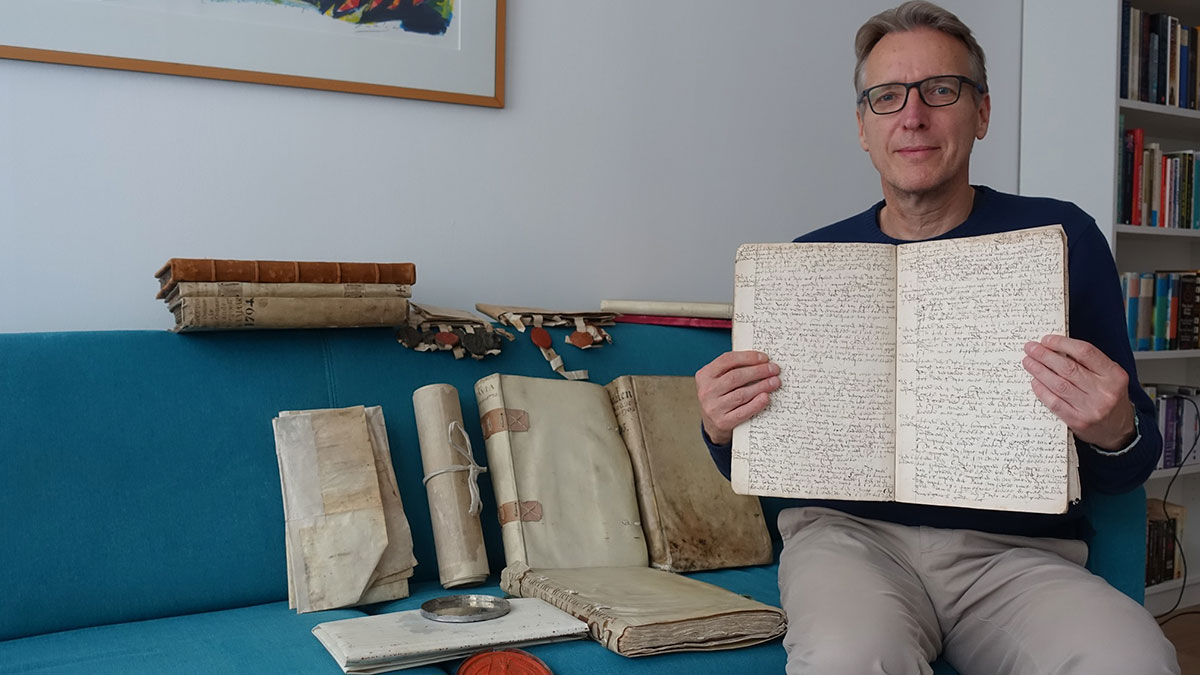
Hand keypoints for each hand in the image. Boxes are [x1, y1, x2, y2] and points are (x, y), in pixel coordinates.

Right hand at [695, 350, 780, 445]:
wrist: (711, 424)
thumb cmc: (720, 396)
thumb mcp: (718, 380)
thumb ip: (733, 369)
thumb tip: (761, 361)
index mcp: (704, 375)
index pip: (727, 360)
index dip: (748, 357)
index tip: (764, 358)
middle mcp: (707, 391)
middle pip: (735, 377)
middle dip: (758, 371)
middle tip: (774, 369)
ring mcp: (713, 408)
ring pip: (741, 394)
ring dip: (761, 386)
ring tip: (774, 382)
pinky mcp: (722, 422)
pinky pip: (743, 412)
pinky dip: (756, 404)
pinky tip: (766, 397)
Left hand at [1022, 334, 1135, 450]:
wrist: (1118, 430)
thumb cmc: (1110, 398)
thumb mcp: (1109, 377)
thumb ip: (1088, 363)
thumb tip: (1056, 348)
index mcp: (1114, 375)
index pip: (1085, 352)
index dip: (1062, 343)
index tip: (1046, 340)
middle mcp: (1104, 392)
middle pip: (1068, 368)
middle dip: (1045, 355)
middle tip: (1031, 348)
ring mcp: (1091, 408)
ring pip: (1059, 384)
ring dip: (1039, 371)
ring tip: (1028, 362)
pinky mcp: (1078, 421)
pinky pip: (1054, 403)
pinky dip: (1042, 390)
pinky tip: (1035, 381)